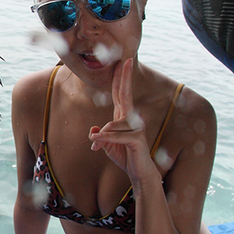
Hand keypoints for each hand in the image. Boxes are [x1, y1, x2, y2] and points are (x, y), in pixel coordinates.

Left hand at [88, 59, 157, 182]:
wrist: (139, 173)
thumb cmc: (125, 156)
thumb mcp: (106, 145)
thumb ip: (100, 137)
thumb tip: (94, 131)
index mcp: (123, 117)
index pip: (120, 94)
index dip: (119, 79)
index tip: (122, 63)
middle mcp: (131, 119)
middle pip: (125, 94)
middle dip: (125, 77)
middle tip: (125, 60)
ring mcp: (136, 128)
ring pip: (112, 125)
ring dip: (102, 137)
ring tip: (97, 146)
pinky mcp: (137, 139)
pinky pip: (116, 135)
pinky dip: (105, 139)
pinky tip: (96, 145)